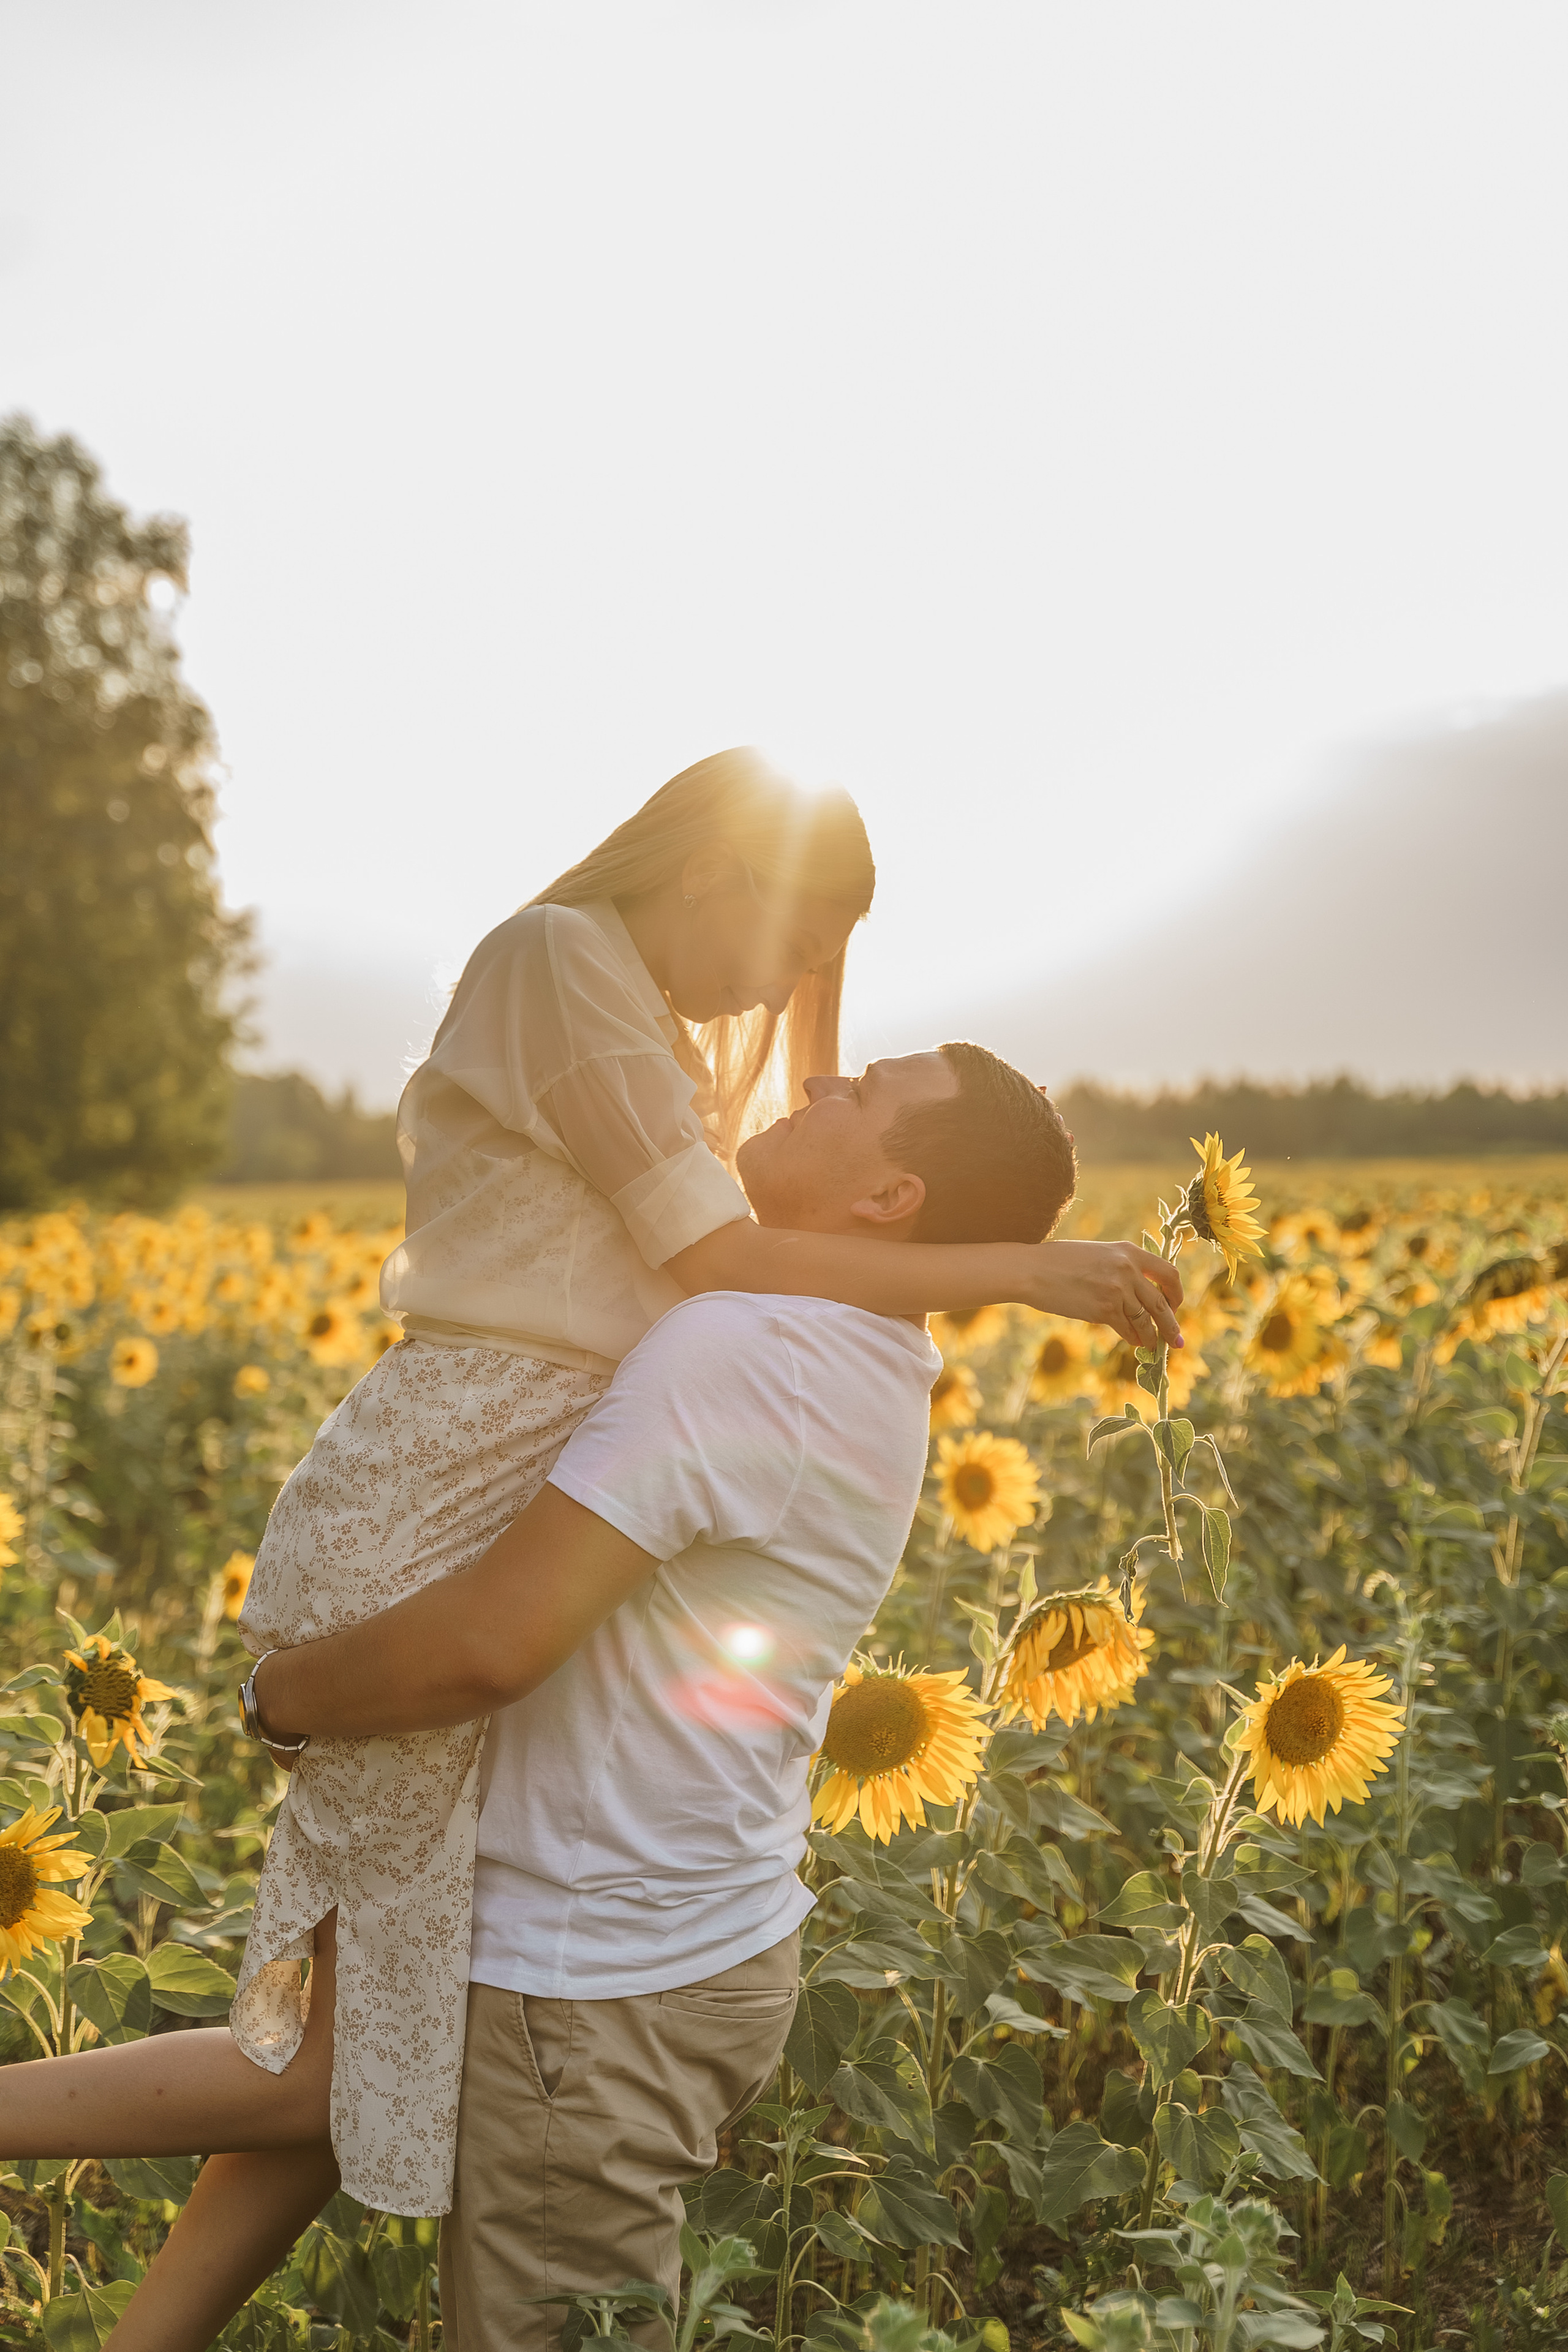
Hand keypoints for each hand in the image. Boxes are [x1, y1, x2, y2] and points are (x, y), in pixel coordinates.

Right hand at [1028, 1238, 1183, 1348]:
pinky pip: (1127, 1329)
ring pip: (1145, 1320)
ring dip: (1152, 1336)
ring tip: (1154, 1346)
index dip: (1176, 1292)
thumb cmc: (1060, 1262)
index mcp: (1129, 1251)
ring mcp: (1117, 1290)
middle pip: (1162, 1302)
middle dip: (1171, 1323)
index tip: (1174, 1304)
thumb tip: (1140, 1293)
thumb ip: (1122, 1267)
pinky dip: (1133, 1338)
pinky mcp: (1104, 1309)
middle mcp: (1128, 1269)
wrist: (1032, 1270)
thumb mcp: (1099, 1254)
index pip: (1169, 1272)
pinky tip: (1135, 1342)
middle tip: (1177, 1339)